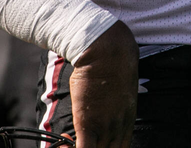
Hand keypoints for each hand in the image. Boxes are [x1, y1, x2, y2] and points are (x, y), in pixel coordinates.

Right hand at [69, 20, 138, 147]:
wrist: (108, 52)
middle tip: (77, 144)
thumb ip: (117, 107)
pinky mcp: (87, 124)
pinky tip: (62, 144)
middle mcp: (118, 129)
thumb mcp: (123, 91)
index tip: (94, 145)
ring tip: (66, 145)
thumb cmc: (114, 64)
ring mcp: (104, 128)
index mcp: (127, 122)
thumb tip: (108, 107)